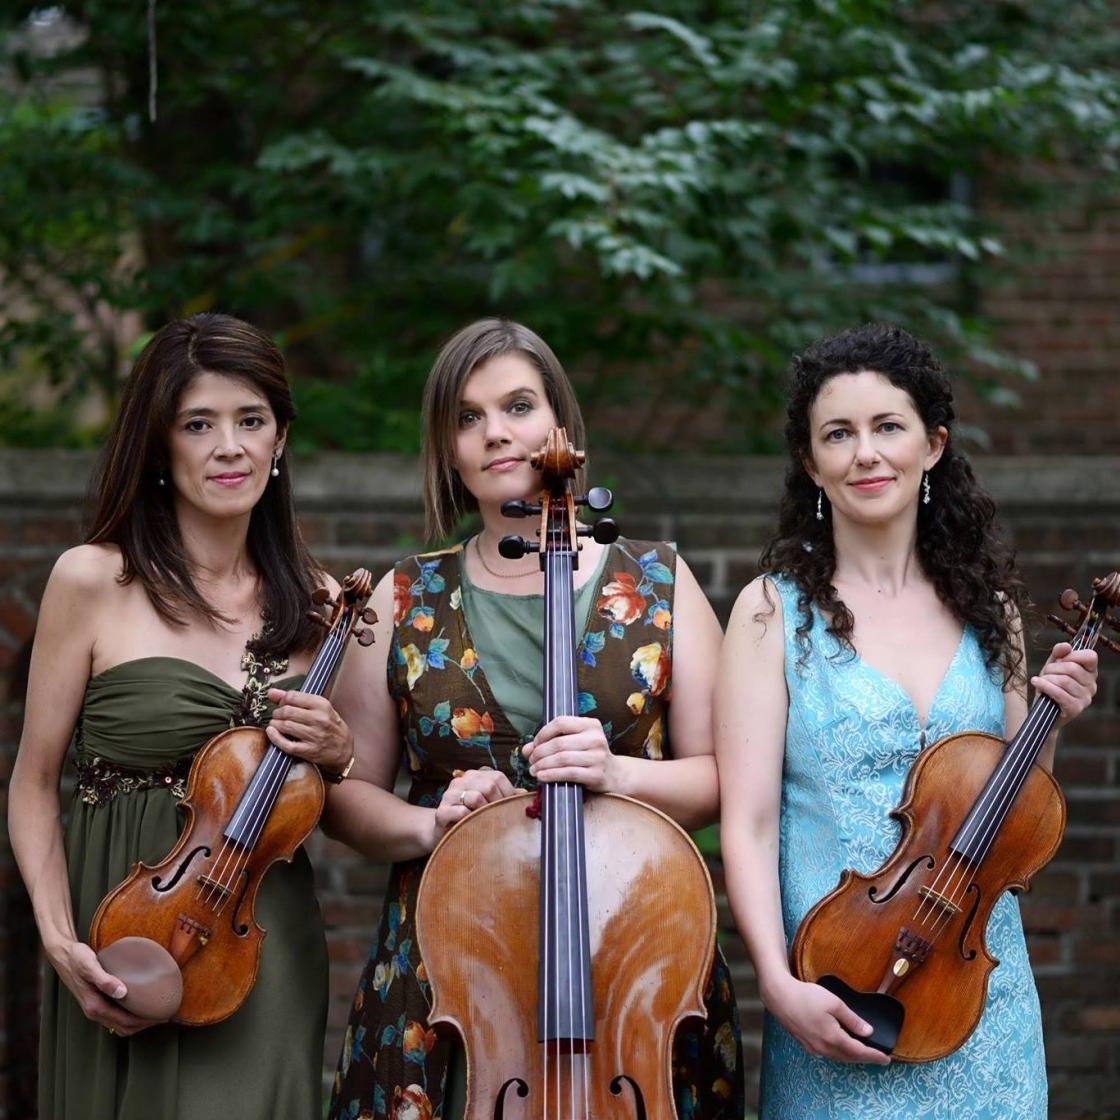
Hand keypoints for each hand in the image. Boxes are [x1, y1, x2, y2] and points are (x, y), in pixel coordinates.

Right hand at [50, 940, 157, 1035]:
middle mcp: (95, 1012)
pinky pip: (116, 1016)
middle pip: (124, 1027)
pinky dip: (129, 1016)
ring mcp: (95, 1008)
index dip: (146, 1021)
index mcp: (95, 1007)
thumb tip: (123, 992)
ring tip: (155, 1011)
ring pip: (120, 1024)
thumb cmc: (77, 959)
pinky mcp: (96, 1002)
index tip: (163, 1015)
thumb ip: (105, 980)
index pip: (126, 1022)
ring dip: (137, 1022)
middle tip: (164, 1015)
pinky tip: (139, 1004)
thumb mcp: (91, 966)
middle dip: (145, 1024)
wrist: (63, 956)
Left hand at [266, 688, 352, 772]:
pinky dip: (275, 737)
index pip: (292, 696)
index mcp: (322, 705)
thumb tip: (271, 692)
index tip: (282, 704)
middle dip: (277, 713)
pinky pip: (286, 744)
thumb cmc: (330, 726)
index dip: (282, 700)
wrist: (344, 748)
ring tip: (276, 724)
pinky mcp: (309, 750)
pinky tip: (272, 733)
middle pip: (287, 711)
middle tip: (277, 715)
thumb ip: (295, 698)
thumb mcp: (319, 707)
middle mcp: (319, 719)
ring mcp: (314, 735)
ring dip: (275, 724)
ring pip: (285, 726)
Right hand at [432, 768, 515, 843]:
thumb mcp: (488, 804)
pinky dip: (470, 819)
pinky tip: (470, 823)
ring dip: (484, 811)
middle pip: (489, 785)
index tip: (509, 807)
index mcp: (474, 776)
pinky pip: (461, 812)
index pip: (498, 777)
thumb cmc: (470, 817)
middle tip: (499, 816)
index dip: (508, 793)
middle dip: (498, 803)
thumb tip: (524, 794)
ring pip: (475, 797)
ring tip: (484, 820)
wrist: (443, 832)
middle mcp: (461, 781)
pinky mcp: (442, 811)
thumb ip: (504, 796)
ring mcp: (450, 795)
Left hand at [522, 716, 619, 791]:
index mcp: (591, 724)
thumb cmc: (590, 756)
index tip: (534, 744)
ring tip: (533, 770)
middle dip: (540, 752)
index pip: (561, 722)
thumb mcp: (574, 743)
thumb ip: (550, 742)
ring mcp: (598, 757)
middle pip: (559, 743)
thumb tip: (526, 749)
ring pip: (562, 758)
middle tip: (531, 760)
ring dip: (543, 764)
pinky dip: (552, 775)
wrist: (615, 774)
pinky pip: (569, 773)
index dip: (543, 733)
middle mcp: (596, 738)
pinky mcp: (596, 774)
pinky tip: (542, 777)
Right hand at [764, 973, 889, 1064]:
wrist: (779, 996)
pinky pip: (828, 1053)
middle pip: (849, 1057)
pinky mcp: (806, 1044)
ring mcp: (813, 1048)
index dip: (874, 1056)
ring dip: (852, 1056)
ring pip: (838, 1056)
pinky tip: (841, 1045)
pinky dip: (839, 1052)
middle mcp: (824, 1048)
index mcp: (833, 1038)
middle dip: (865, 1058)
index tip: (886, 1058)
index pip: (859, 1052)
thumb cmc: (806, 996)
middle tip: (877, 1057)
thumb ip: (852, 1019)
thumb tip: (868, 1032)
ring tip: (862, 1052)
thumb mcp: (834, 1003)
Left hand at [1032, 642, 1097, 724]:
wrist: (1042, 710)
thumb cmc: (1050, 685)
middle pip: (1072, 668)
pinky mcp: (1075, 708)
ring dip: (1047, 678)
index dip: (1072, 655)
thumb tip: (1065, 645)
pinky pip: (1059, 693)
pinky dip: (1044, 686)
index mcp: (1090, 672)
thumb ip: (1059, 653)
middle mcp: (1092, 686)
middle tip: (1045, 672)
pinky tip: (1036, 682)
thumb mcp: (1053, 666)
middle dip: (1053, 668)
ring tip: (1040, 680)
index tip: (1060, 659)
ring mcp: (1085, 698)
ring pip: (1064, 680)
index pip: (1090, 656)